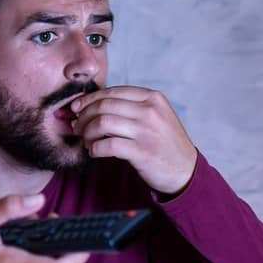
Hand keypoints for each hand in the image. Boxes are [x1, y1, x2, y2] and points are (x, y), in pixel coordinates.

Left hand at [68, 86, 198, 195]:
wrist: (185, 170)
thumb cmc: (165, 142)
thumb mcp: (157, 116)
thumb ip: (132, 107)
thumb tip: (94, 104)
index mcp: (153, 98)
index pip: (113, 92)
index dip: (90, 99)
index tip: (77, 108)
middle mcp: (150, 111)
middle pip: (104, 106)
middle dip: (84, 116)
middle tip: (77, 126)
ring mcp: (147, 131)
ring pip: (103, 123)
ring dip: (87, 132)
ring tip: (85, 140)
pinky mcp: (142, 152)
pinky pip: (108, 145)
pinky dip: (95, 148)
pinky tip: (94, 152)